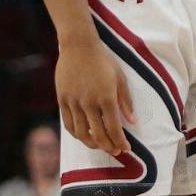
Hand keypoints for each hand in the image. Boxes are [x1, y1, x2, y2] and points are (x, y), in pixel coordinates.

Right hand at [56, 39, 135, 155]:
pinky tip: (84, 135)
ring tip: (100, 145)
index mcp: (106, 97)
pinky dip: (76, 134)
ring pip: (81, 133)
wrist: (78, 45)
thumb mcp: (120, 78)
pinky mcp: (62, 99)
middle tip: (115, 151)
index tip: (126, 148)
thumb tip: (133, 122)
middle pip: (99, 135)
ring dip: (92, 143)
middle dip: (109, 146)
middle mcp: (89, 102)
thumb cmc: (103, 60)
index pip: (114, 128)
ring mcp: (74, 102)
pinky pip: (68, 124)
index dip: (121, 142)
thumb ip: (126, 102)